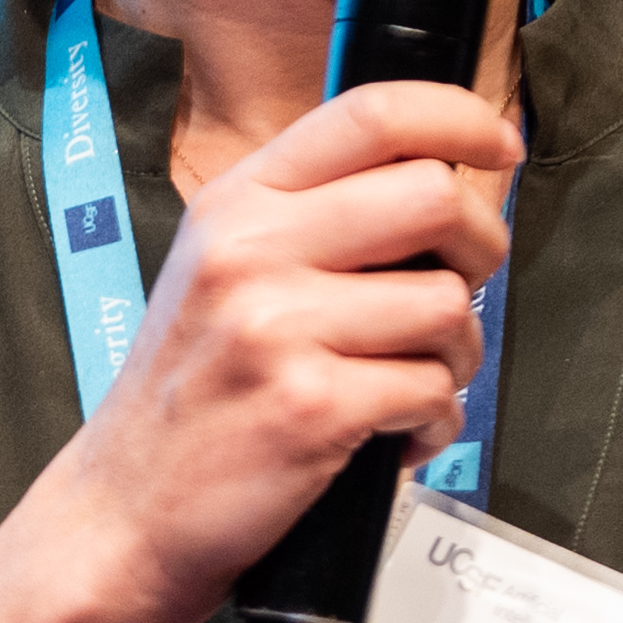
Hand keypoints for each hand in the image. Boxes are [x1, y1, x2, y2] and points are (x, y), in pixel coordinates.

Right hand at [44, 80, 521, 622]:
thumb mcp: (223, 271)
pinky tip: (386, 435)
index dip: (460, 117)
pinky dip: (430, 422)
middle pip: (435, 198)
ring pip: (449, 304)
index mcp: (234, 205)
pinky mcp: (310, 403)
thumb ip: (313, 219)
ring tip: (401, 382)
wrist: (124, 509)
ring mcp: (275, 326)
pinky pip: (435, 390)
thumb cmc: (192, 393)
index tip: (498, 145)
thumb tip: (442, 187)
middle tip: (449, 292)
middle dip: (480, 249)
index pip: (370, 113)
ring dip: (454, 355)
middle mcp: (248, 250)